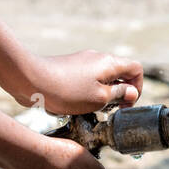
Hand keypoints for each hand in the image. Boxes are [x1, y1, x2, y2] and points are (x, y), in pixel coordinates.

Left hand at [14, 51, 143, 115]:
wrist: (32, 80)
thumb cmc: (66, 91)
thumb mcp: (98, 98)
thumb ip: (118, 95)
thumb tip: (131, 92)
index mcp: (110, 63)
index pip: (136, 69)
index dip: (137, 87)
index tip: (127, 104)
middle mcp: (98, 58)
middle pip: (120, 72)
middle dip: (120, 92)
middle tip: (111, 110)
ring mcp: (83, 61)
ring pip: (103, 77)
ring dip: (104, 93)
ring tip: (93, 108)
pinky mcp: (70, 67)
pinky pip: (87, 78)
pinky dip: (89, 91)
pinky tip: (78, 103)